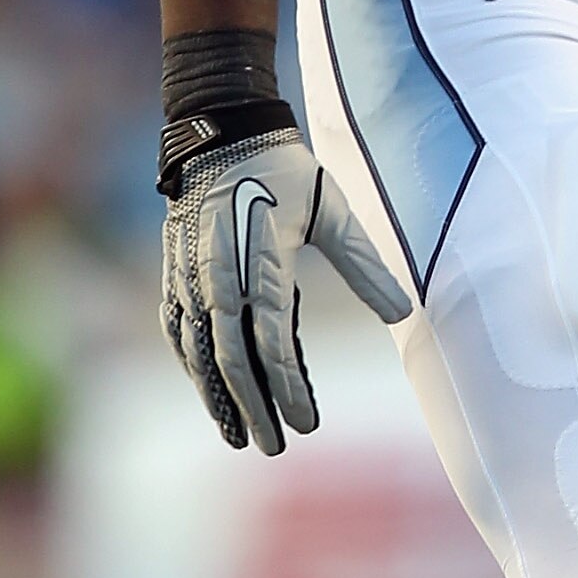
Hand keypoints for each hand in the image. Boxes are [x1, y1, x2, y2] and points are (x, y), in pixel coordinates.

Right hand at [160, 124, 410, 453]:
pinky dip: (189, 363)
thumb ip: (364, 263)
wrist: (221, 130)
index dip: (289, 388)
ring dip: (216, 396)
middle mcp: (218, 277)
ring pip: (198, 351)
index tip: (307, 424)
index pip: (274, 342)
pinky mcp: (174, 270)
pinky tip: (205, 387)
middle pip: (232, 359)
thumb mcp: (331, 210)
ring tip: (237, 434)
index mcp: (260, 263)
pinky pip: (176, 328)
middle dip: (253, 407)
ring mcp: (190, 276)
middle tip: (274, 447)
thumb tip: (403, 313)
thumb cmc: (284, 170)